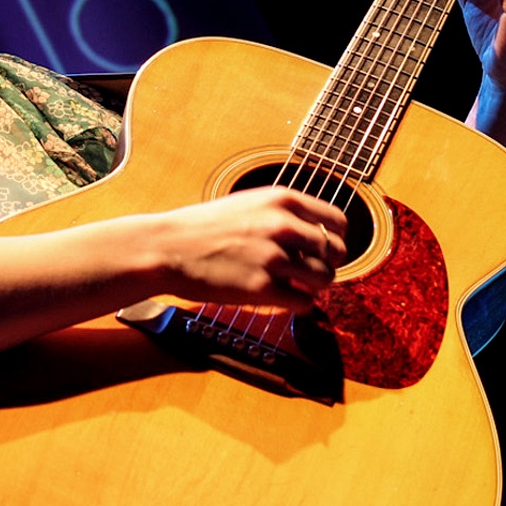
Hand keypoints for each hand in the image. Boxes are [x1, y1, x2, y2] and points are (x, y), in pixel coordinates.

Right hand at [147, 187, 347, 312]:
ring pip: (324, 279)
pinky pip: (305, 303)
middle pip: (336, 252)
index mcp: (282, 200)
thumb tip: (312, 234)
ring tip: (294, 286)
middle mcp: (284, 226)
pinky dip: (300, 305)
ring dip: (313, 286)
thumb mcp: (248, 203)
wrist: (167, 247)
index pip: (338, 221)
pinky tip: (283, 299)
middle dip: (327, 264)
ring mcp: (275, 257)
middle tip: (309, 272)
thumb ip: (282, 214)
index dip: (335, 238)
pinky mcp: (263, 288)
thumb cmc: (202, 227)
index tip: (324, 249)